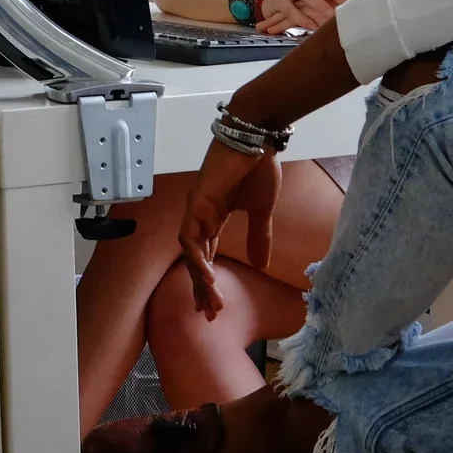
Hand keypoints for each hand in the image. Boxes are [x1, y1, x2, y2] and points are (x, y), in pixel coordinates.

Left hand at [178, 136, 280, 317]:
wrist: (257, 138)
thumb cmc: (258, 168)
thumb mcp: (261, 210)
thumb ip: (259, 236)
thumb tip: (261, 265)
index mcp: (215, 218)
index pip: (208, 256)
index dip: (209, 282)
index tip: (215, 308)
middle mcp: (201, 216)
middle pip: (196, 259)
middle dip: (201, 287)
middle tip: (208, 314)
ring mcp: (197, 209)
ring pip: (191, 251)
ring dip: (200, 278)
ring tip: (210, 302)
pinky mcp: (197, 202)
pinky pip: (191, 235)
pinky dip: (198, 256)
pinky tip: (207, 276)